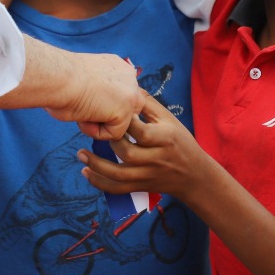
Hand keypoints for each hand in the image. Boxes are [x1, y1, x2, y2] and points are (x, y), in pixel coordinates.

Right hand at [47, 51, 146, 139]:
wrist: (56, 77)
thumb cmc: (60, 78)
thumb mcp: (87, 80)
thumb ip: (101, 91)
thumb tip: (101, 109)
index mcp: (119, 67)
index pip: (126, 93)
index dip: (108, 105)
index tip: (90, 101)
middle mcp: (129, 78)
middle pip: (130, 109)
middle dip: (109, 116)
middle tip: (85, 107)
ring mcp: (131, 95)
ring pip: (121, 123)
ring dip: (101, 123)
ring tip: (82, 111)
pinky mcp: (125, 111)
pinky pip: (114, 134)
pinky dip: (95, 131)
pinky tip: (83, 115)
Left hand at [79, 94, 209, 203]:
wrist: (193, 175)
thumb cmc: (180, 141)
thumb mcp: (169, 119)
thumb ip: (148, 105)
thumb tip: (128, 85)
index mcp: (165, 138)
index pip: (141, 131)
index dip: (123, 122)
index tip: (112, 112)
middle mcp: (156, 158)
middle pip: (128, 154)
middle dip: (110, 142)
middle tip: (98, 130)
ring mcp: (148, 175)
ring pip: (120, 174)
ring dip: (97, 165)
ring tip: (81, 154)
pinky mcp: (141, 187)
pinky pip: (119, 189)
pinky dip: (100, 183)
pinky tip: (86, 173)